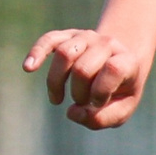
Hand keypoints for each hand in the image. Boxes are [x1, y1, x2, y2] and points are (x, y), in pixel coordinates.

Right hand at [25, 28, 147, 128]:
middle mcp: (107, 44)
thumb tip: (72, 112)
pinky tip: (28, 67)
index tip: (96, 104)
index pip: (112, 70)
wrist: (120, 62)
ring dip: (56, 83)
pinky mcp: (68, 36)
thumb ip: (102, 118)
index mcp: (127, 61)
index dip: (100, 91)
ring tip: (57, 99)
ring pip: (64, 54)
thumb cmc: (119, 91)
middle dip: (77, 93)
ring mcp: (86, 37)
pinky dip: (37, 52)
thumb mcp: (121, 109)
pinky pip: (49, 40)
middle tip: (81, 102)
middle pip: (83, 68)